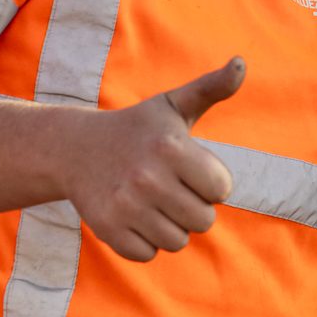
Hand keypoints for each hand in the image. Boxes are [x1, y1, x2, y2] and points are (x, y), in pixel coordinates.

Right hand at [66, 59, 242, 261]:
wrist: (74, 149)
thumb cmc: (137, 128)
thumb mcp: (173, 105)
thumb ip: (211, 88)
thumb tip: (241, 62)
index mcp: (171, 147)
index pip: (222, 190)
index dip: (210, 182)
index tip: (190, 169)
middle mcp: (147, 178)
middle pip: (203, 221)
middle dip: (193, 207)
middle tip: (170, 188)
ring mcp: (125, 206)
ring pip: (177, 242)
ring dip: (171, 227)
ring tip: (152, 202)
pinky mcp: (108, 229)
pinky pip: (148, 254)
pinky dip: (145, 241)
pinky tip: (133, 216)